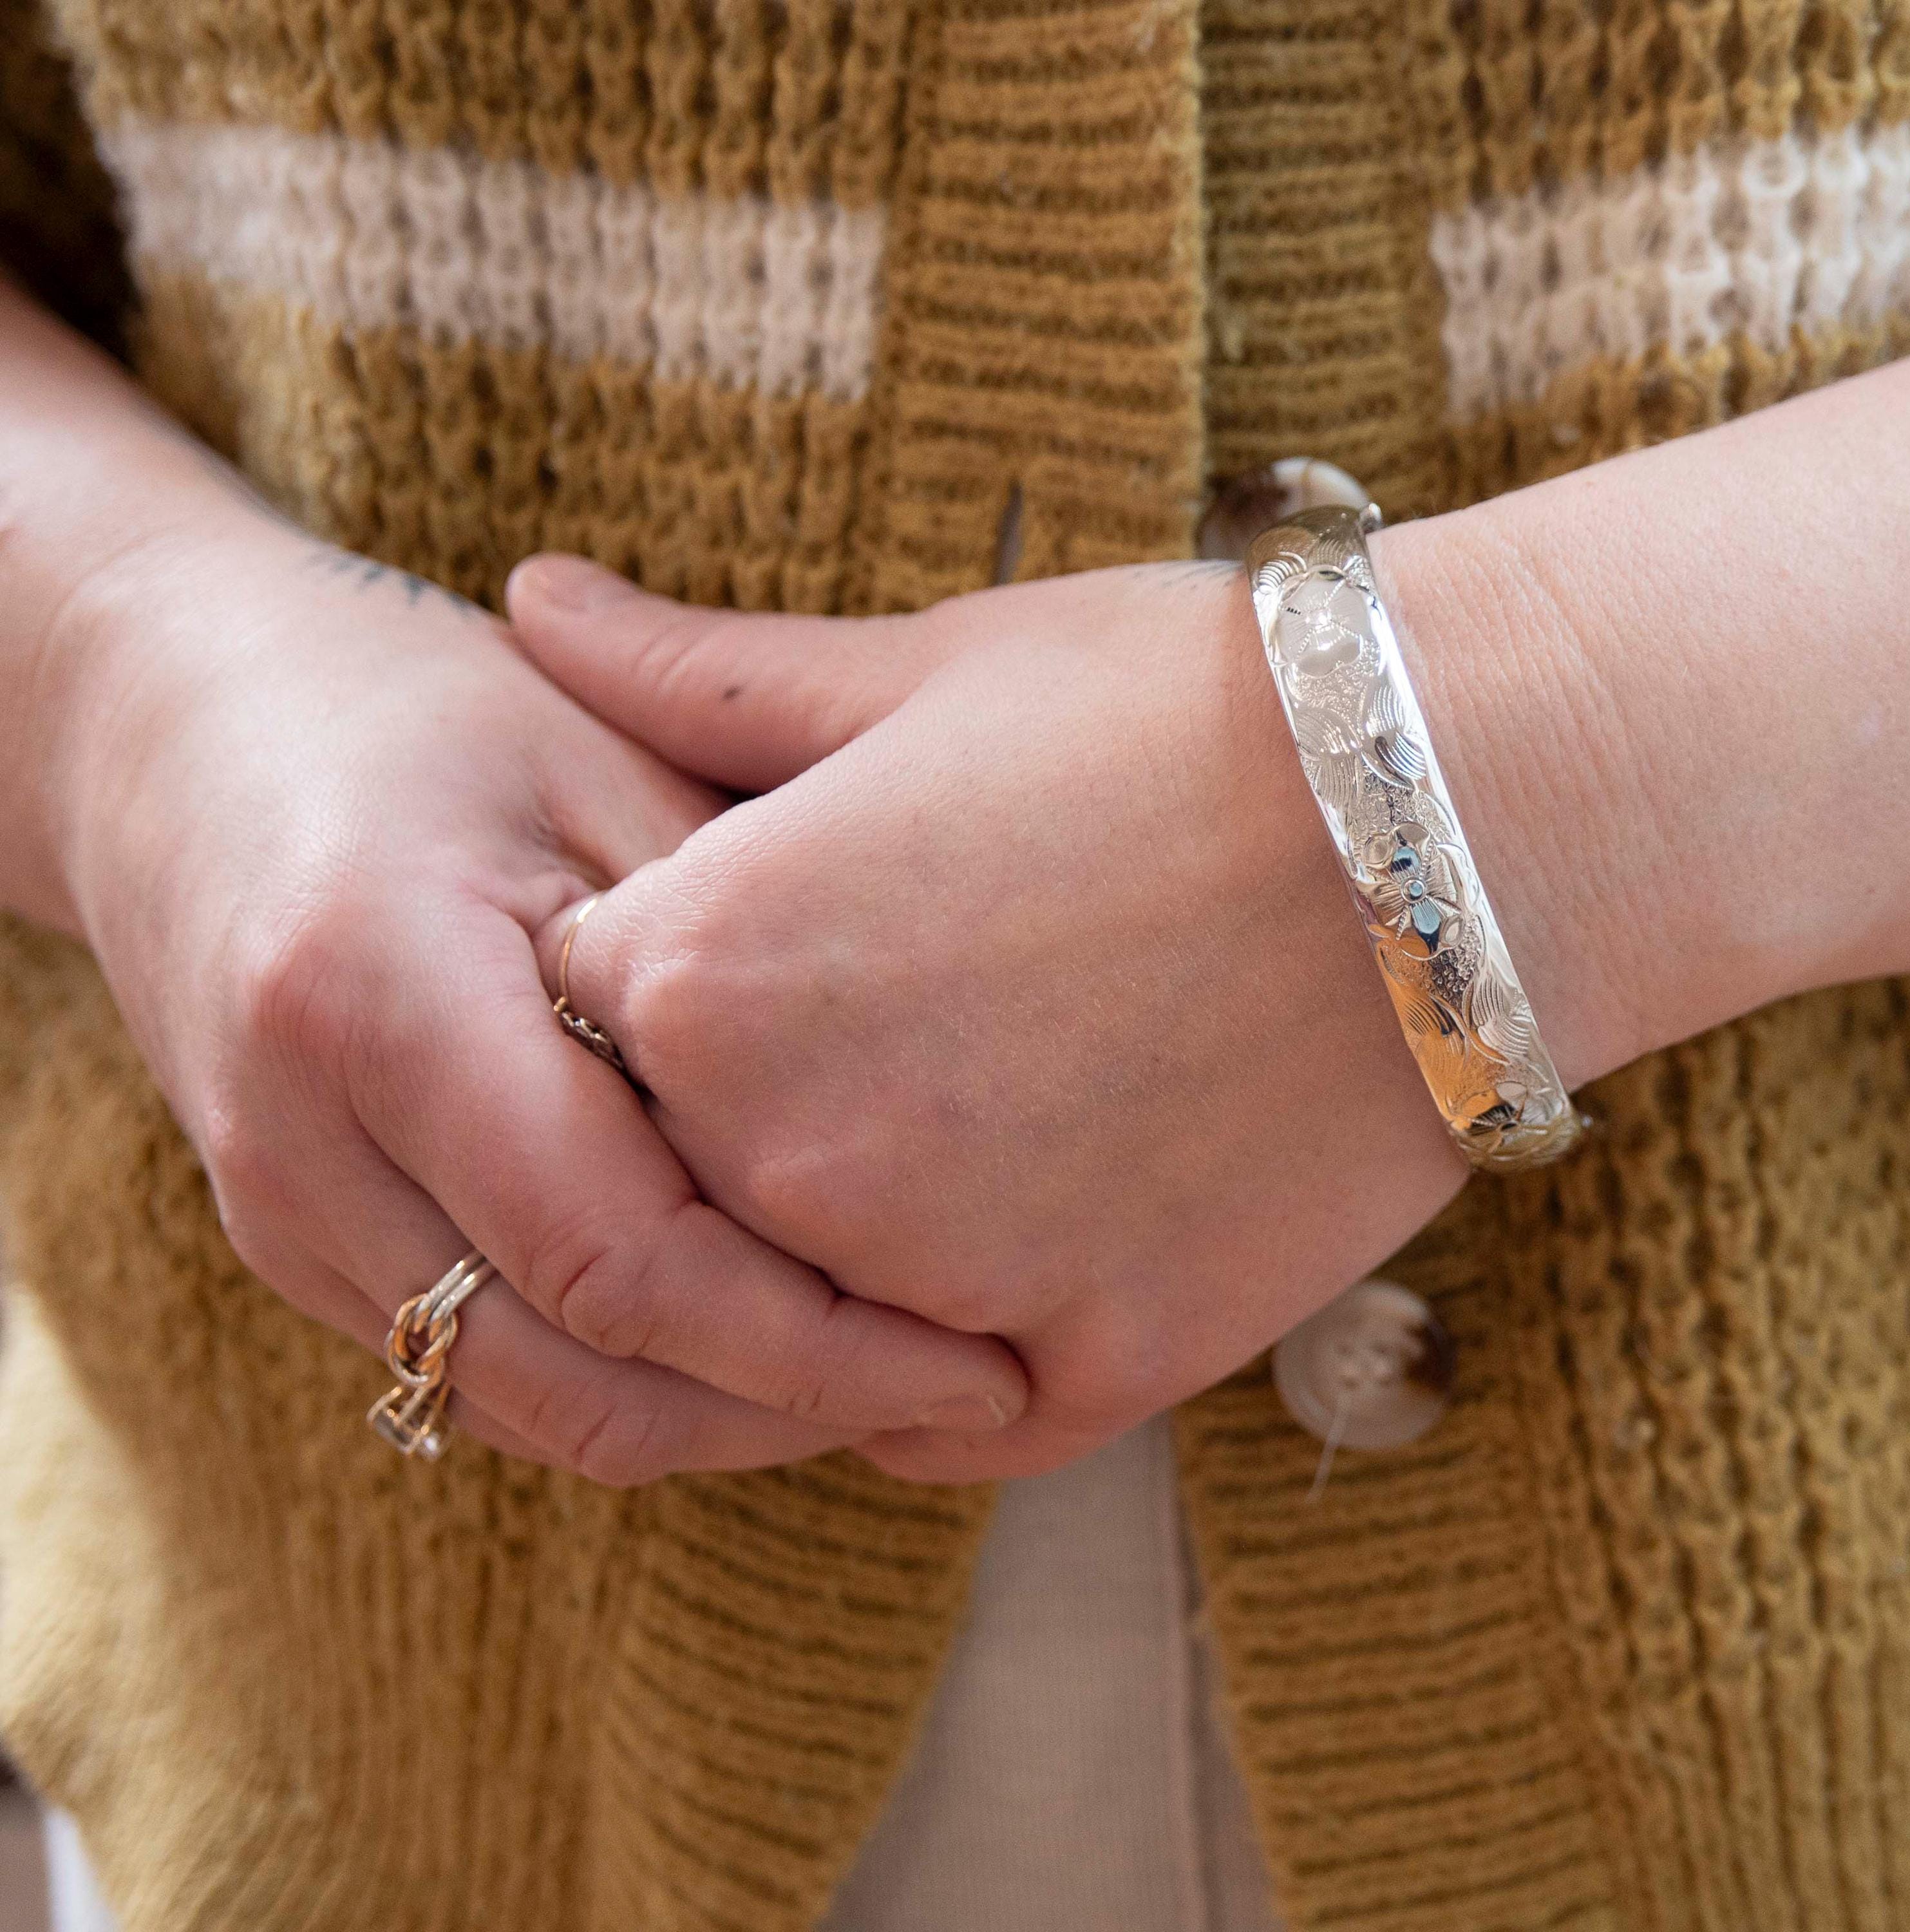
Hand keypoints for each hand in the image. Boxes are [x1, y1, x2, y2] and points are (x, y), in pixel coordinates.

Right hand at [43, 497, 1025, 1481]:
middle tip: (959, 1388)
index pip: (621, 1256)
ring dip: (717, 1421)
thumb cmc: (423, 716)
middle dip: (789, 1411)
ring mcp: (278, 1211)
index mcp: (375, 995)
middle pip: (577, 1378)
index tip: (976, 1360)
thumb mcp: (598, 764)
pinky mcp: (290, 1241)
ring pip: (529, 1409)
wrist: (182, 734)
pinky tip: (747, 1338)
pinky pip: (478, 1373)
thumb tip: (899, 1125)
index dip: (815, 1342)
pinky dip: (627, 1383)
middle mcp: (302, 1142)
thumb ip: (727, 942)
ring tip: (879, 1377)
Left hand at [503, 552, 1592, 1481]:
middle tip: (881, 1030)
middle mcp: (785, 1154)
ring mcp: (938, 1282)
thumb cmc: (1175, 702)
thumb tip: (528, 599)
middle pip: (671, 1182)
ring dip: (836, 1250)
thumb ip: (690, 674)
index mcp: (705, 970)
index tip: (756, 941)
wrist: (1454, 807)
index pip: (574, 1019)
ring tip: (961, 1122)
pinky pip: (948, 1414)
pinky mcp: (1094, 1366)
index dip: (657, 977)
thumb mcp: (917, 665)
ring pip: (798, 1316)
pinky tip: (1019, 1243)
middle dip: (738, 1116)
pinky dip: (953, 1352)